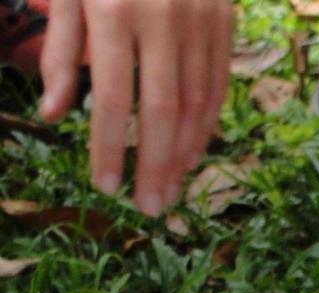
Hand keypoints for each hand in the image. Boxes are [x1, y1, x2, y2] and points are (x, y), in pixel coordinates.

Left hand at [37, 0, 234, 214]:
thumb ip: (63, 52)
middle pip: (165, 109)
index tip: (106, 187)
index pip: (116, 96)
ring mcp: (202, 19)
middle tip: (149, 208)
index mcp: (117, 9)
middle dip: (155, 164)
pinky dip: (207, 124)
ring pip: (200, 102)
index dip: (111, 146)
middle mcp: (164, 18)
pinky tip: (192, 152)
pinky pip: (219, 84)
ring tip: (170, 190)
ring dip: (186, 152)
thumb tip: (56, 114)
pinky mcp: (224, 20)